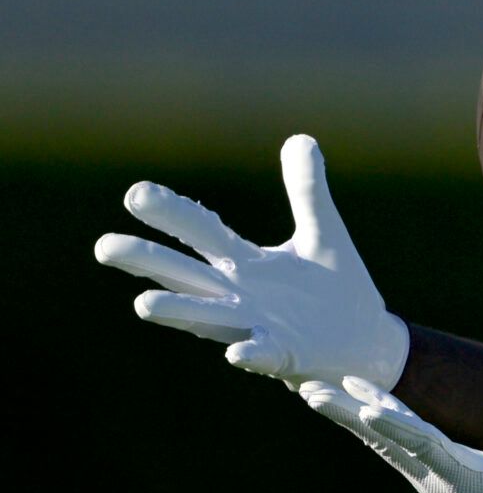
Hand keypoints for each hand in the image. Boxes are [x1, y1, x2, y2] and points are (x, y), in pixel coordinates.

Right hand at [96, 135, 408, 386]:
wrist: (367, 341)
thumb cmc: (335, 289)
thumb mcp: (323, 232)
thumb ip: (306, 190)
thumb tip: (300, 137)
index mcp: (244, 263)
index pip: (200, 232)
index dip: (172, 213)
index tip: (136, 193)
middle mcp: (239, 295)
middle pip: (184, 274)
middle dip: (147, 261)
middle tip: (105, 246)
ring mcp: (257, 326)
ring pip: (208, 318)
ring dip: (178, 311)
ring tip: (143, 304)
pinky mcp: (285, 355)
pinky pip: (261, 354)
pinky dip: (250, 352)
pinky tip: (237, 350)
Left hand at [299, 376, 482, 492]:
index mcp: (465, 478)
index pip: (425, 445)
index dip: (398, 425)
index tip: (366, 407)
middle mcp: (438, 478)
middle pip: (385, 440)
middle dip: (348, 415)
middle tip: (310, 391)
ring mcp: (433, 477)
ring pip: (383, 441)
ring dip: (350, 415)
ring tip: (316, 390)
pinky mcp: (437, 473)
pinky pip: (396, 443)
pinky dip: (376, 420)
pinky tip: (360, 401)